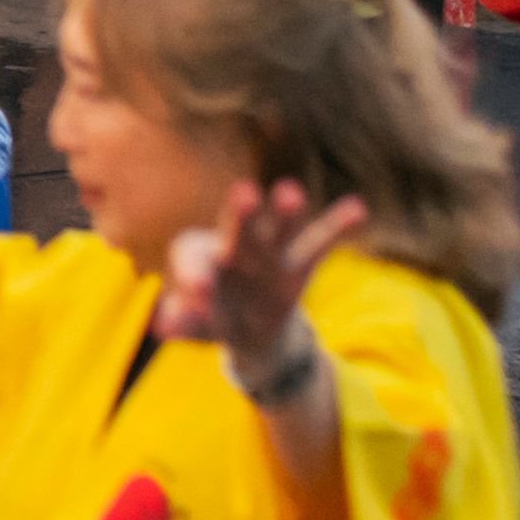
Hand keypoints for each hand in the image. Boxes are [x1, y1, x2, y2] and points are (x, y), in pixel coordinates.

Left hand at [157, 176, 370, 377]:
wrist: (249, 327)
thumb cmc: (212, 316)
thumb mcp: (196, 324)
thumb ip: (182, 322)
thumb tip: (161, 326)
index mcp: (198, 256)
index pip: (193, 256)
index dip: (194, 275)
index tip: (198, 291)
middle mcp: (233, 248)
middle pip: (237, 230)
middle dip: (241, 215)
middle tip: (245, 193)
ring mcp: (268, 255)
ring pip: (277, 231)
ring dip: (284, 214)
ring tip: (291, 192)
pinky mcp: (297, 267)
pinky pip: (319, 244)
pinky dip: (337, 226)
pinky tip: (359, 207)